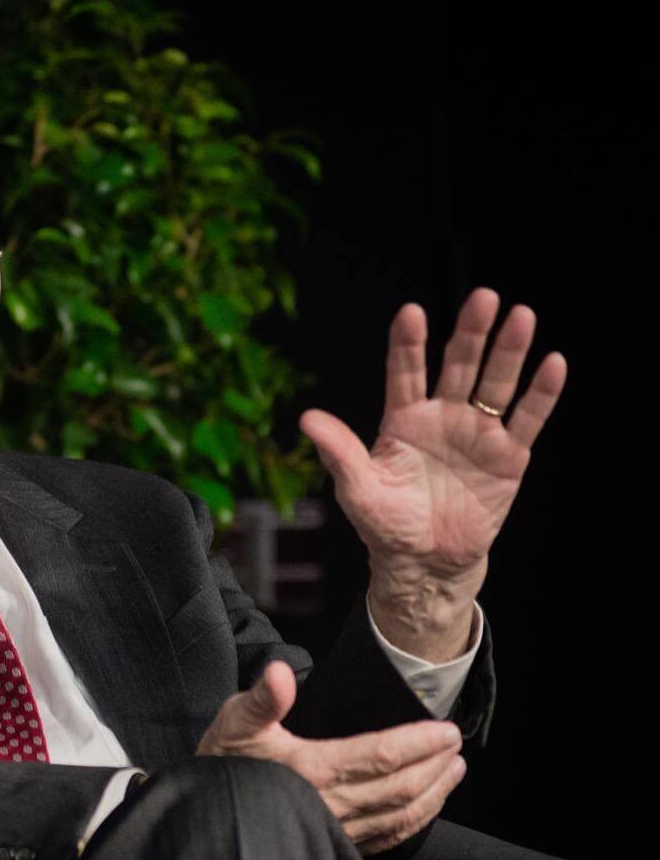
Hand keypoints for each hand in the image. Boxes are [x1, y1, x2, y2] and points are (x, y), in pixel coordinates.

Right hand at [197, 661, 465, 853]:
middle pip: (401, 788)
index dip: (419, 742)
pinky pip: (385, 838)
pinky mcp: (333, 846)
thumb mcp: (233, 721)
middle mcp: (330, 805)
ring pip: (400, 817)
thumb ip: (263, 697)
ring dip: (435, 794)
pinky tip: (423, 809)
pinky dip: (413, 822)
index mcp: (311, 770)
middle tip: (456, 743)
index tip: (447, 729)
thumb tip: (280, 670)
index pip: (381, 756)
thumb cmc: (219, 764)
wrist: (202, 816)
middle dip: (435, 765)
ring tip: (454, 771)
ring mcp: (335, 831)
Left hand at [299, 289, 566, 655]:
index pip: (405, 372)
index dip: (408, 344)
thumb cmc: (385, 524)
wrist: (425, 562)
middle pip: (459, 366)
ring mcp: (478, 433)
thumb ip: (338, 452)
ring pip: (497, 384)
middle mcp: (443, 416)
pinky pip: (528, 419)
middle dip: (470, 333)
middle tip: (483, 297)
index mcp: (403, 419)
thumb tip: (306, 418)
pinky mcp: (509, 456)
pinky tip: (553, 363)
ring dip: (510, 352)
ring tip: (522, 316)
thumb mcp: (357, 489)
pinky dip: (542, 393)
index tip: (410, 312)